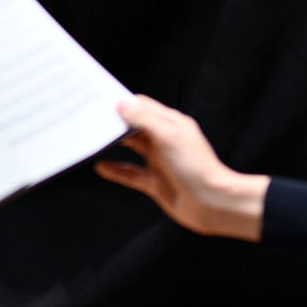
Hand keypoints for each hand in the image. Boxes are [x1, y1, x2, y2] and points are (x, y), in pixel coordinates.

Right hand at [94, 95, 268, 241]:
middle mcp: (165, 140)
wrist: (212, 204)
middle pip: (135, 126)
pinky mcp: (155, 182)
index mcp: (171, 123)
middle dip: (116, 123)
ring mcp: (159, 161)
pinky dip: (116, 170)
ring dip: (115, 145)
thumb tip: (122, 104)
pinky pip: (131, 173)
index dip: (124, 103)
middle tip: (94, 120)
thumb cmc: (197, 168)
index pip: (143, 106)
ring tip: (94, 140)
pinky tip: (102, 168)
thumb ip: (144, 119)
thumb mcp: (169, 136)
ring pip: (132, 148)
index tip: (102, 102)